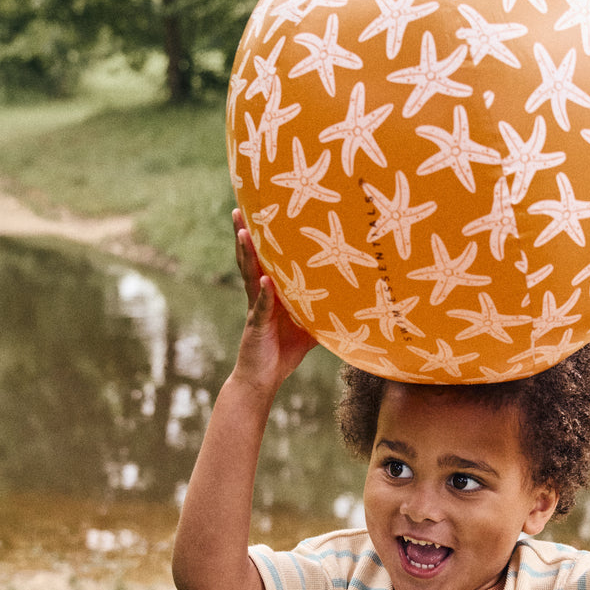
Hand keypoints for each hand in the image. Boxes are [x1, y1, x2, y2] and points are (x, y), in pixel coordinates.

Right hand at [232, 209, 316, 390]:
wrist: (263, 380)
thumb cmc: (283, 354)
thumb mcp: (309, 329)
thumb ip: (322, 312)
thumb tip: (350, 303)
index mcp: (269, 294)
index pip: (263, 260)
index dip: (259, 239)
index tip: (257, 214)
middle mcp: (259, 296)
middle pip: (250, 259)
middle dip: (244, 235)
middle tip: (239, 209)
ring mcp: (256, 309)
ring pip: (250, 276)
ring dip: (246, 254)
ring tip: (242, 232)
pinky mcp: (256, 325)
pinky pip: (261, 306)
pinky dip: (264, 294)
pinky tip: (265, 281)